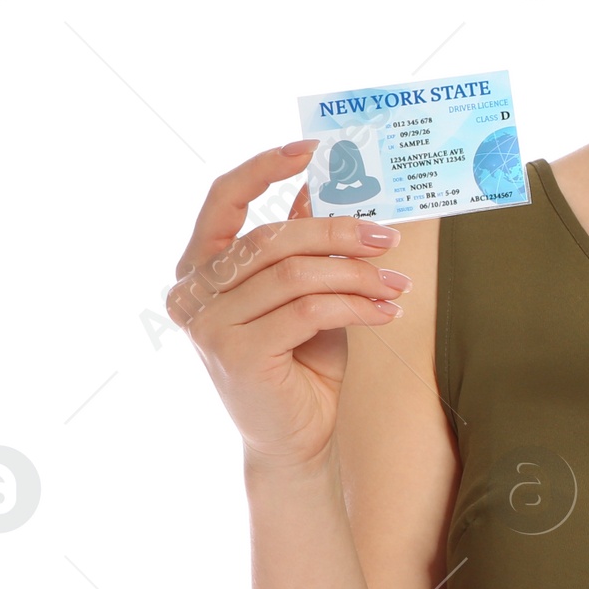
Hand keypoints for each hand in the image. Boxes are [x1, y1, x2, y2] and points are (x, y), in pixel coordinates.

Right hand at [167, 141, 410, 467]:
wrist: (297, 439)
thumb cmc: (301, 361)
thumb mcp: (306, 291)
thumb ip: (304, 243)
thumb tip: (324, 184)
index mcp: (200, 268)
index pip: (222, 199)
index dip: (265, 167)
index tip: (314, 150)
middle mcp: (192, 292)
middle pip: (274, 236)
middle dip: (339, 232)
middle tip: (388, 239)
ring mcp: (208, 324)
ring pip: (296, 273)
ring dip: (357, 275)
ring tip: (396, 284)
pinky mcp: (236, 352)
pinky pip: (308, 309)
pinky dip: (356, 305)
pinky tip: (386, 311)